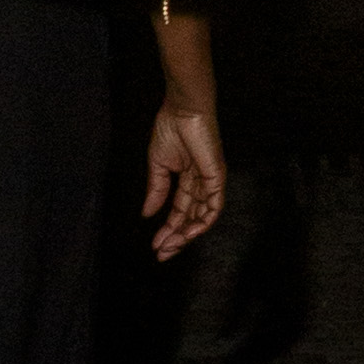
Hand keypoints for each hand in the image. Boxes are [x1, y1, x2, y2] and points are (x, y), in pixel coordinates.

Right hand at [144, 104, 224, 258]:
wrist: (181, 109)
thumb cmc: (171, 129)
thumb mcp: (157, 165)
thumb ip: (156, 190)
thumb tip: (147, 214)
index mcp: (187, 179)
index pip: (179, 211)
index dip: (168, 229)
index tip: (155, 246)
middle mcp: (201, 183)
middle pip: (191, 218)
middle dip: (176, 238)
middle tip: (162, 254)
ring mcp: (210, 181)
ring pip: (202, 216)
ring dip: (186, 234)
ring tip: (171, 247)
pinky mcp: (217, 177)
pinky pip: (214, 206)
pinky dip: (202, 221)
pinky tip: (187, 233)